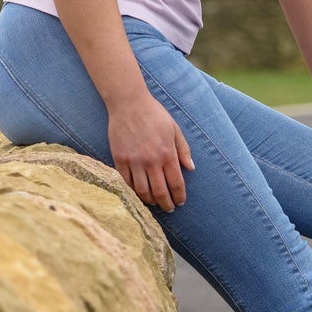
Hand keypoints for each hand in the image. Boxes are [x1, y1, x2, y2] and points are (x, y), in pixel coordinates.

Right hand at [107, 93, 194, 213]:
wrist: (128, 103)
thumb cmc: (154, 114)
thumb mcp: (174, 129)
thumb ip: (183, 149)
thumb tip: (191, 168)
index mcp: (167, 153)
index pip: (176, 183)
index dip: (179, 196)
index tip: (180, 202)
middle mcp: (151, 160)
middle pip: (160, 192)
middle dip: (166, 204)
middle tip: (169, 208)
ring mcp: (134, 161)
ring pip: (142, 191)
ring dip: (150, 201)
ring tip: (154, 203)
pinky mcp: (120, 160)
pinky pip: (127, 183)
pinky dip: (133, 191)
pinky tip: (139, 193)